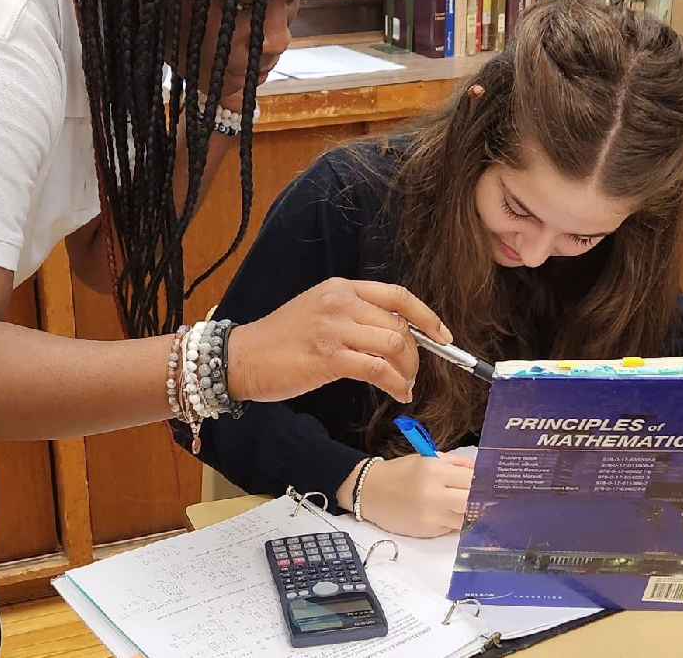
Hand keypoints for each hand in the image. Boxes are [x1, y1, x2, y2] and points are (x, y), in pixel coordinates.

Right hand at [227, 278, 448, 403]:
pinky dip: (395, 384)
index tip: (442, 335)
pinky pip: (378, 370)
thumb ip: (355, 316)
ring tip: (404, 386)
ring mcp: (333, 329)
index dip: (426, 317)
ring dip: (407, 371)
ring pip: (394, 346)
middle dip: (416, 354)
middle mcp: (340, 303)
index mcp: (341, 288)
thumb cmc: (280, 341)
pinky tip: (397, 394)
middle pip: (400, 325)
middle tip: (411, 374)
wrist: (239, 358)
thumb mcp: (320, 313)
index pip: (398, 296)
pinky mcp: (328, 357)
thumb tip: (398, 334)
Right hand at [346, 453, 474, 537]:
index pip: (472, 479)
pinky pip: (451, 528)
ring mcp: (430, 514)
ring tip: (472, 508)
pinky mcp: (426, 530)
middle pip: (472, 501)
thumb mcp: (428, 458)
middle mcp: (433, 494)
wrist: (368, 492)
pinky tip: (452, 515)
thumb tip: (480, 470)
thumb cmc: (400, 473)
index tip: (490, 484)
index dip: (483, 482)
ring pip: (465, 518)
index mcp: (434, 471)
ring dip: (471, 514)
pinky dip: (455, 522)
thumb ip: (457, 463)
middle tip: (485, 498)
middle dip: (481, 500)